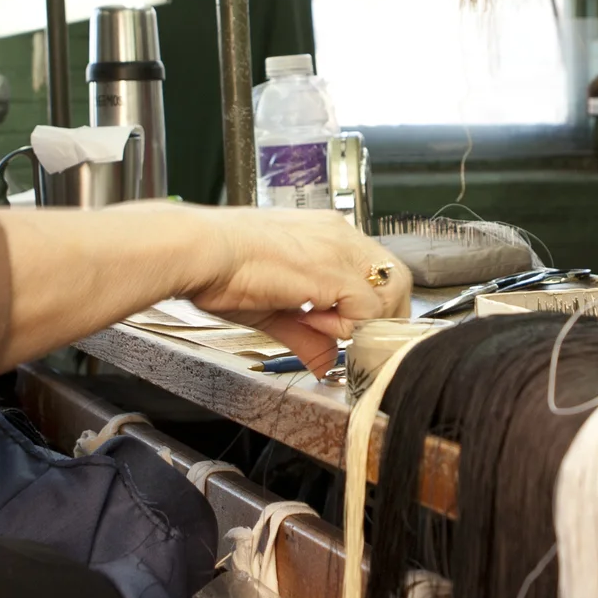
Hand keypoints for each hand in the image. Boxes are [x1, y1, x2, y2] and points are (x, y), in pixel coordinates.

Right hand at [180, 207, 412, 372]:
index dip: (370, 305)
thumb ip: (309, 336)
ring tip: (320, 326)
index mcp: (327, 234)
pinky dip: (346, 327)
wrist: (200, 251)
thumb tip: (327, 364)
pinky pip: (366, 310)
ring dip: (364, 320)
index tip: (347, 329)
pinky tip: (310, 322)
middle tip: (354, 339)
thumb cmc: (222, 268)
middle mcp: (340, 235)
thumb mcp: (275, 308)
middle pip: (396, 277)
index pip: (375, 269)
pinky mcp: (335, 272)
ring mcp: (341, 250)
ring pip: (390, 292)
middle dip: (383, 315)